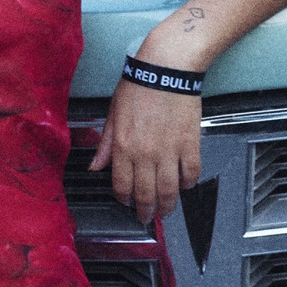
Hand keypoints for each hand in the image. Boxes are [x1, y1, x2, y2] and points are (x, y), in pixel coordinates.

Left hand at [91, 78, 201, 224]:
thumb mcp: (113, 114)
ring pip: (169, 191)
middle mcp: (145, 154)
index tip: (127, 203)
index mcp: (123, 146)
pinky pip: (191, 174)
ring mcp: (169, 151)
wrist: (166, 69)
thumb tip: (95, 166)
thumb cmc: (138, 86)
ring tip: (166, 210)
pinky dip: (188, 184)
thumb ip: (105, 144)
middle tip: (147, 217)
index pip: (122, 185)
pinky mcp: (190, 145)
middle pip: (146, 195)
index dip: (124, 200)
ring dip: (167, 206)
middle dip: (146, 212)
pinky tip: (184, 185)